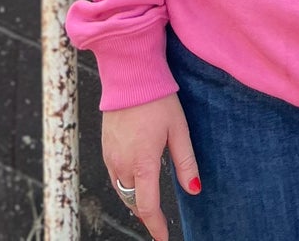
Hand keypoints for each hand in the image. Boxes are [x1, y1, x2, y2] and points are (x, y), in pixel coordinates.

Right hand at [102, 94, 201, 238]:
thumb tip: (194, 189)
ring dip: (134, 200)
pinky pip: (114, 175)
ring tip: (147, 204)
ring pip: (121, 190)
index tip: (163, 238)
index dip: (156, 226)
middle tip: (158, 221)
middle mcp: (122, 163)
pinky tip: (135, 179)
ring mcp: (110, 155)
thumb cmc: (157, 99)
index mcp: (142, 162)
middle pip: (132, 202)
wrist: (129, 74)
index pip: (147, 207)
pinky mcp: (104, 147)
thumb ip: (185, 162)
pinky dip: (124, 184)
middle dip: (145, 213)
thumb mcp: (178, 129)